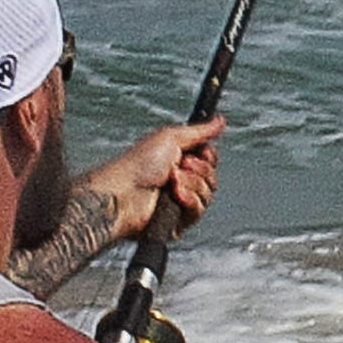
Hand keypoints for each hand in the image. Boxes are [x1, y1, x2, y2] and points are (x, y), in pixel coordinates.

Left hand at [82, 115, 224, 227]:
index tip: (201, 151)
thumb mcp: (171, 137)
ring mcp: (179, 202)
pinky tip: (175, 196)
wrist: (124, 193)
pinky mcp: (178, 221)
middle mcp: (179, 181)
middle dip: (199, 170)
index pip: (208, 159)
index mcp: (176, 159)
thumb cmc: (137, 164)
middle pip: (211, 176)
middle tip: (181, 165)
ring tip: (172, 181)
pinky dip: (189, 200)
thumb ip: (199, 131)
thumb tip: (218, 121)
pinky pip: (198, 211)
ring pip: (207, 194)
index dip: (208, 155)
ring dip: (192, 184)